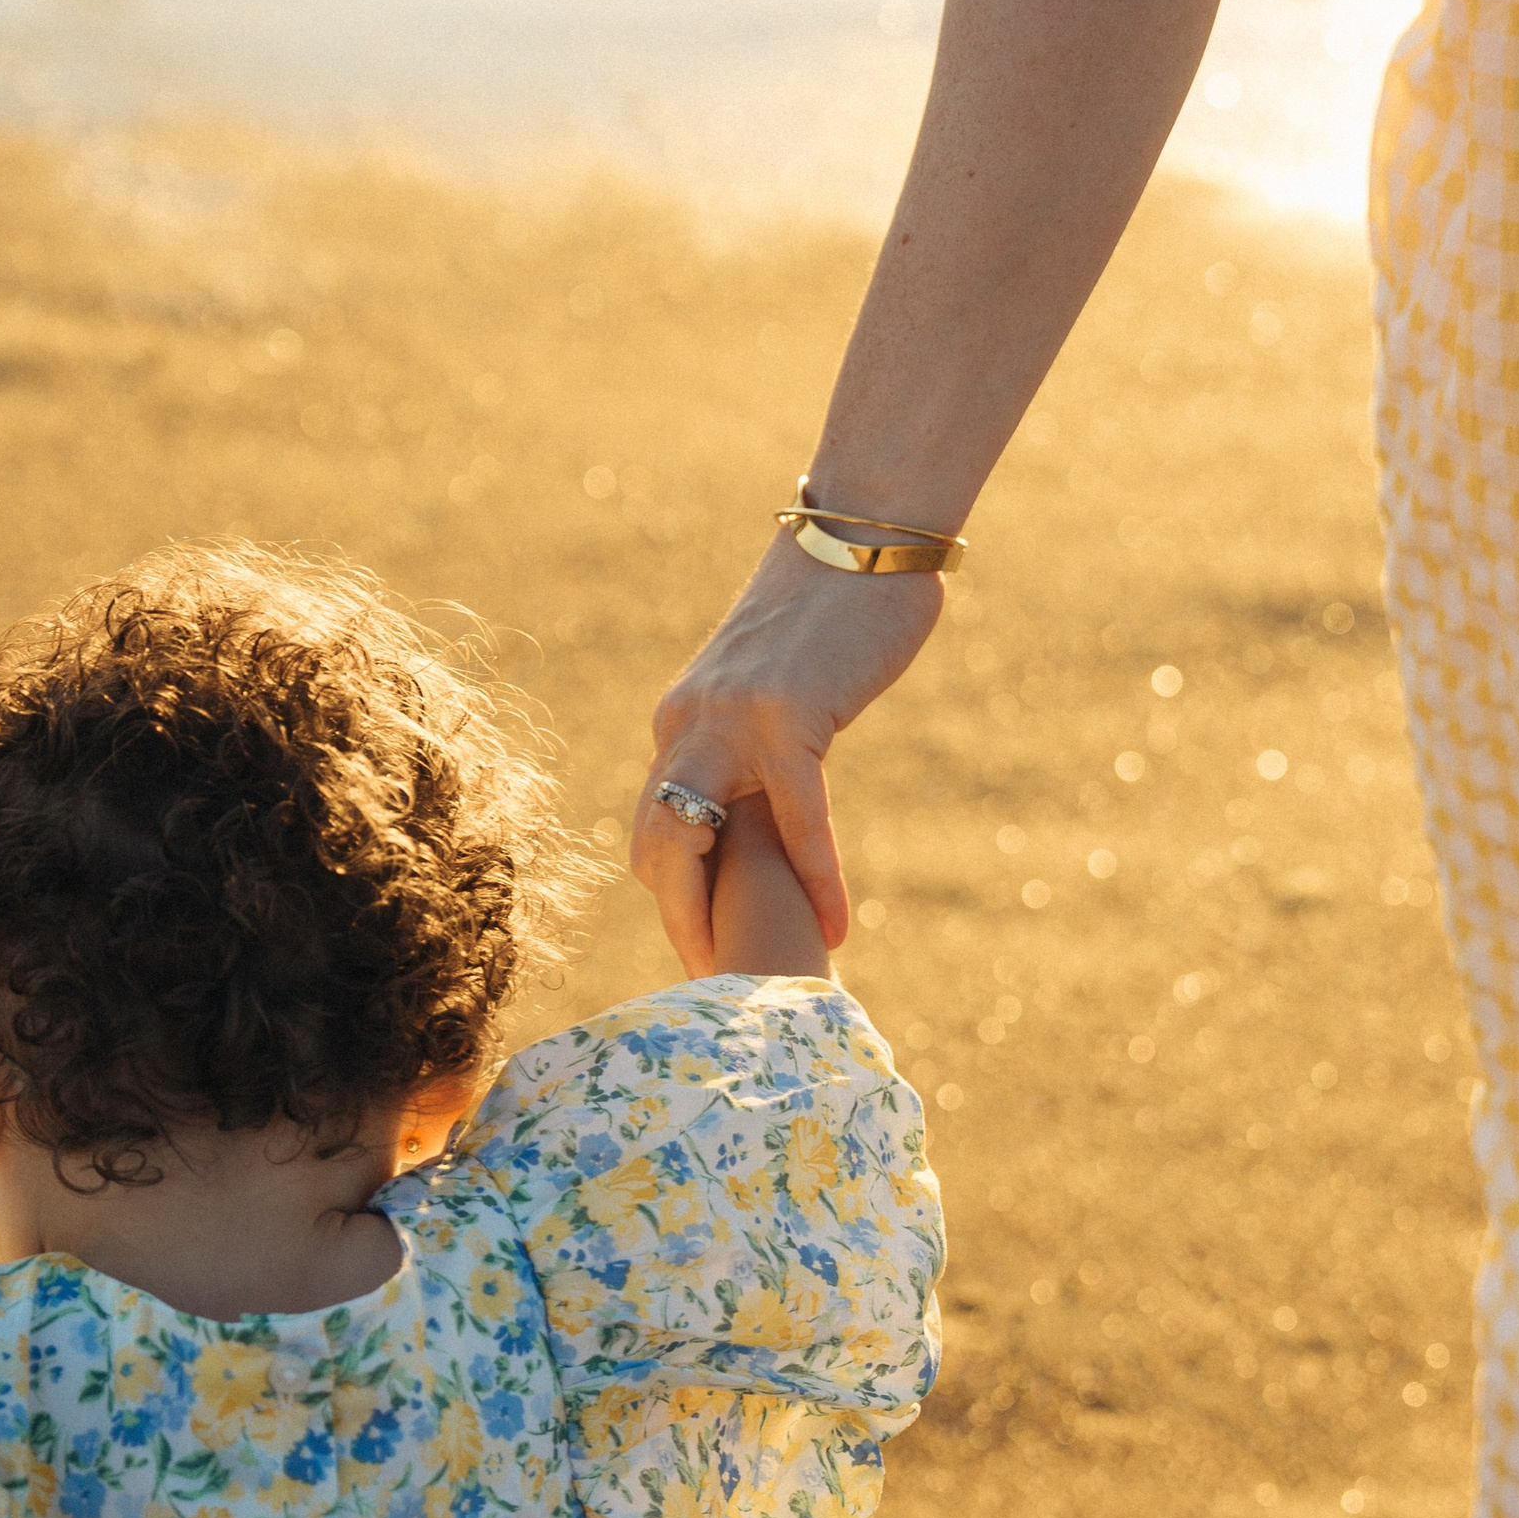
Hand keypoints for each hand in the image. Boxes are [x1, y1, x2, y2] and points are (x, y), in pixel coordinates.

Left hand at [630, 531, 943, 971]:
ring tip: (753, 973)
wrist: (862, 536)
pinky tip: (837, 926)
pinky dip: (815, 878)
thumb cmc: (834, 614)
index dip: (674, 895)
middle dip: (677, 921)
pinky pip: (796, 819)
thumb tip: (763, 797)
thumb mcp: (772, 687)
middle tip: (712, 981)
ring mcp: (733, 719)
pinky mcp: (790, 716)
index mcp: (681, 718)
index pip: (656, 824)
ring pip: (696, 839)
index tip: (703, 949)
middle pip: (656, 844)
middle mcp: (688, 721)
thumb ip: (752, 742)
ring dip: (716, 916)